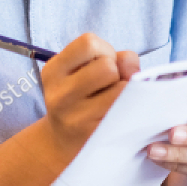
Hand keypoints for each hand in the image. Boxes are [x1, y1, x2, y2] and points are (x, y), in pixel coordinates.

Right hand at [38, 34, 140, 164]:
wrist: (63, 142)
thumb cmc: (81, 98)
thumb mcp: (84, 71)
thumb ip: (114, 59)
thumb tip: (133, 67)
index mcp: (53, 71)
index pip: (89, 43)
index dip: (103, 49)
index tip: (100, 63)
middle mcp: (60, 94)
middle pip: (107, 66)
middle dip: (115, 72)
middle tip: (108, 85)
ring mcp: (76, 117)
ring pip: (121, 89)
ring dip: (124, 91)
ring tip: (114, 99)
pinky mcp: (95, 135)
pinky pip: (127, 112)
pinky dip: (130, 108)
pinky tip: (120, 113)